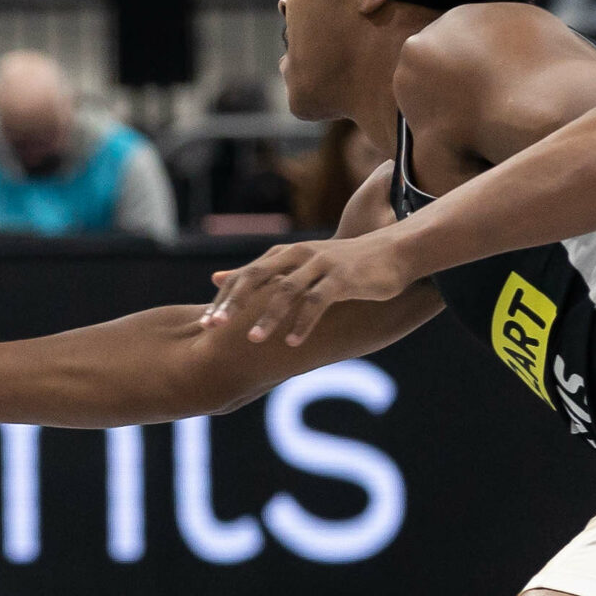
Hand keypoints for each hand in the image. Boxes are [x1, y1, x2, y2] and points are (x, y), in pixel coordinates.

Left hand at [203, 232, 408, 344]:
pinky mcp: (342, 277)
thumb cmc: (341, 266)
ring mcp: (320, 264)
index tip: (203, 324)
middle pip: (257, 277)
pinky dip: (303, 323)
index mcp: (284, 255)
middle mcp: (298, 255)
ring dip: (268, 316)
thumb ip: (259, 274)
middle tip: (214, 327)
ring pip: (286, 290)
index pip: (245, 276)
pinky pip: (317, 301)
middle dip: (234, 304)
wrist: (392, 253)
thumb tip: (217, 278)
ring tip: (252, 340)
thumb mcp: (297, 266)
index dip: (223, 299)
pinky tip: (292, 342)